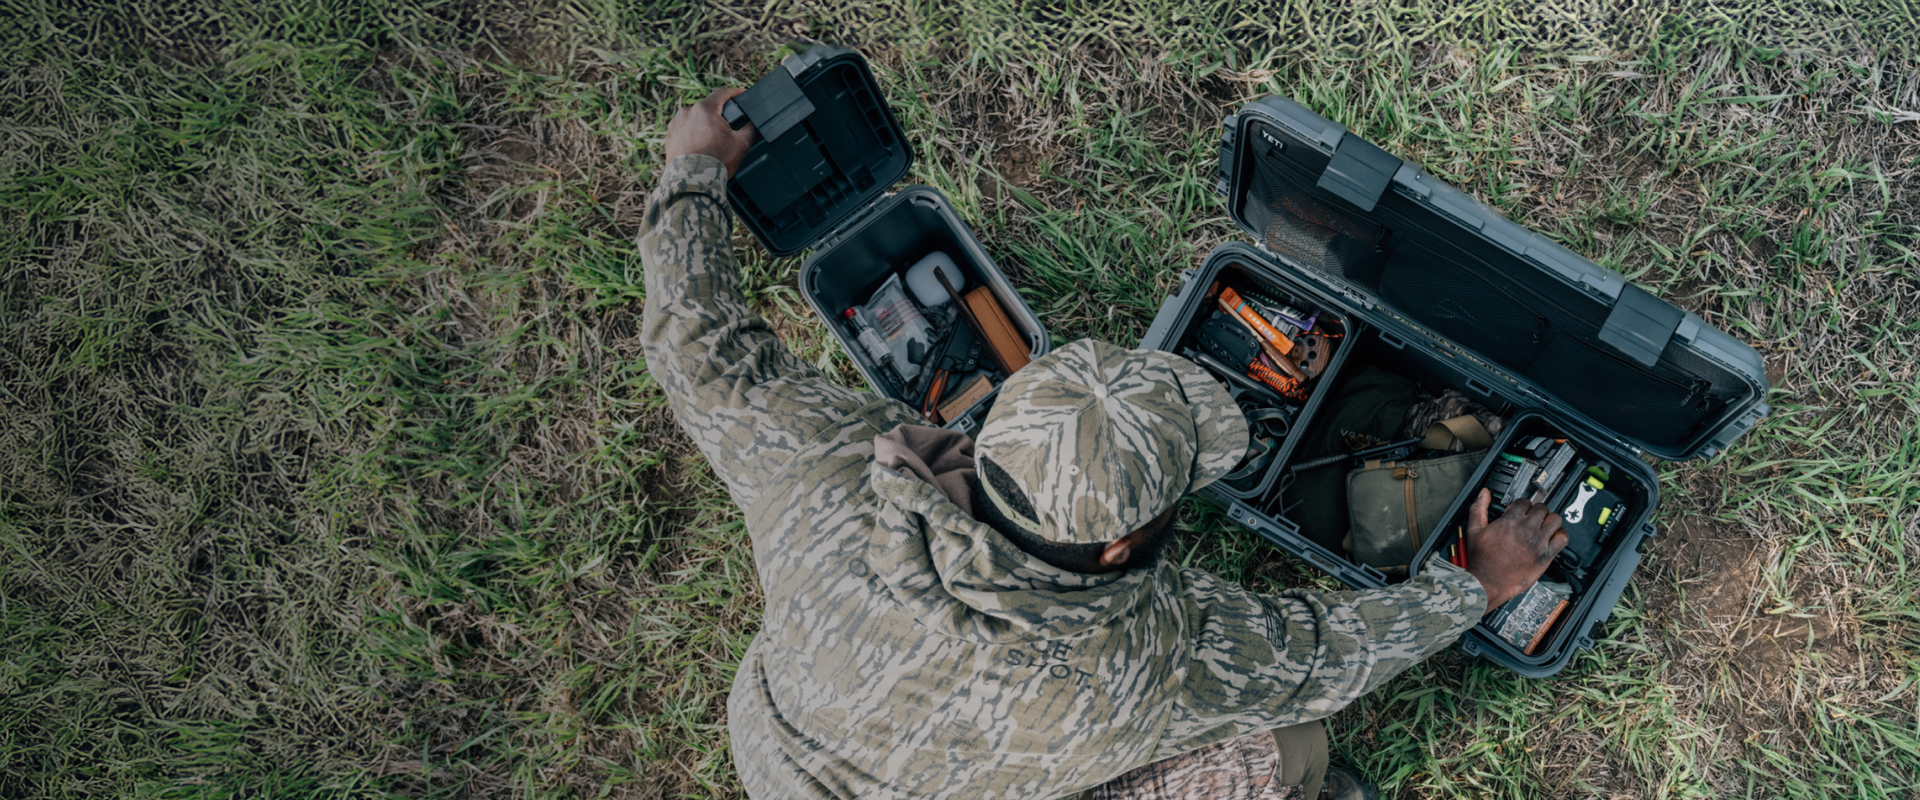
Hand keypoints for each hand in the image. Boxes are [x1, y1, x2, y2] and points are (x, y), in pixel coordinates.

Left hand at [664, 88, 757, 177]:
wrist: (693, 182)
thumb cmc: (716, 161)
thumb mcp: (741, 143)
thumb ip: (751, 127)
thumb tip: (755, 121)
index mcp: (704, 109)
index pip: (723, 93)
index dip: (736, 93)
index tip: (742, 95)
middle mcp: (686, 112)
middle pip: (708, 107)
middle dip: (719, 114)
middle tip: (729, 128)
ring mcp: (675, 124)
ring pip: (695, 119)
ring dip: (704, 125)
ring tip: (713, 140)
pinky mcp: (669, 137)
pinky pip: (684, 130)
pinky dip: (692, 135)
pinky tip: (700, 147)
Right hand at [1463, 489, 1567, 611]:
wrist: (1489, 581)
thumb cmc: (1482, 559)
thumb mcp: (1474, 530)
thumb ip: (1479, 509)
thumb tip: (1484, 494)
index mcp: (1510, 521)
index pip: (1524, 502)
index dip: (1522, 505)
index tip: (1520, 511)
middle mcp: (1526, 529)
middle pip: (1542, 508)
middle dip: (1536, 511)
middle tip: (1532, 518)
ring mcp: (1538, 542)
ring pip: (1555, 519)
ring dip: (1550, 520)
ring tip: (1544, 526)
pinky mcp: (1546, 555)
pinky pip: (1563, 538)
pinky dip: (1561, 535)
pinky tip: (1552, 537)